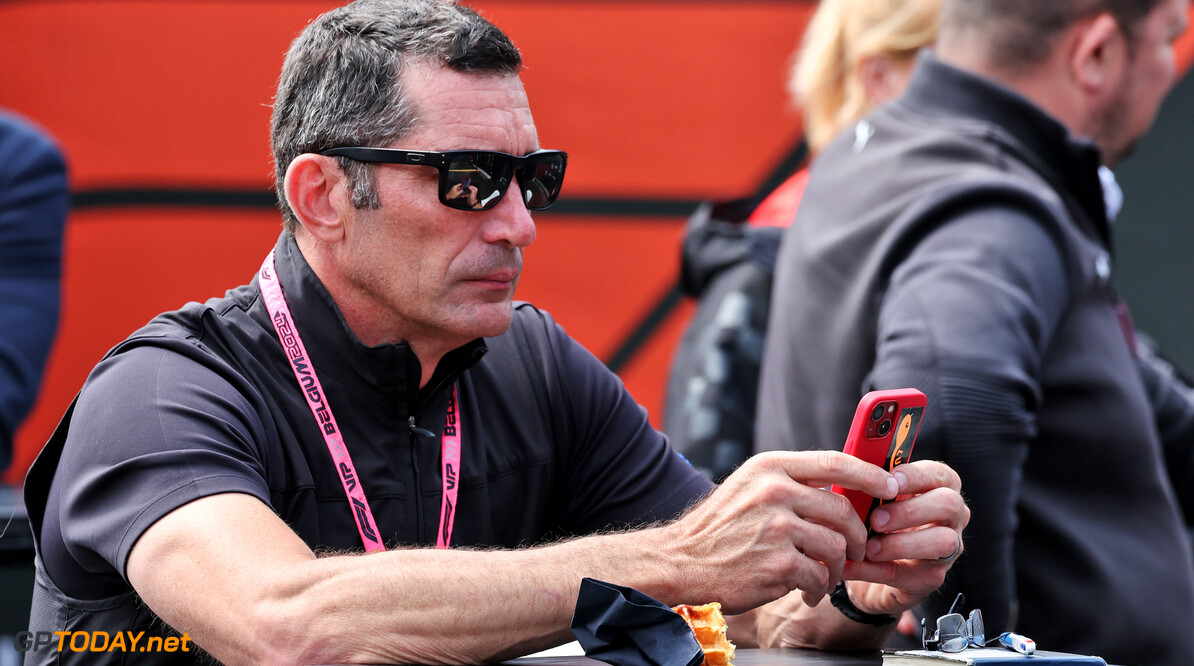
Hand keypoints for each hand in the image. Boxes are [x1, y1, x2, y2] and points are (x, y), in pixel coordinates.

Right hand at [447, 183, 480, 206]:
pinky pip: (465, 193)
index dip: (468, 186)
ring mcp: (470, 192)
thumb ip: (471, 189)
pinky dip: (463, 194)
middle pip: (468, 188)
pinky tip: (462, 195)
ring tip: (462, 192)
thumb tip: (469, 186)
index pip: (471, 186)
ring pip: (466, 190)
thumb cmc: (473, 198)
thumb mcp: (473, 192)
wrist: (472, 202)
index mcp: (474, 189)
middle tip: (463, 189)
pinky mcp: (468, 194)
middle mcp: (472, 190)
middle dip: (465, 189)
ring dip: (464, 191)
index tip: (465, 186)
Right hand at [662, 451, 898, 613]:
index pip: (834, 462)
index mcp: (770, 467)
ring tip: (823, 576)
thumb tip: (841, 488)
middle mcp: (774, 491)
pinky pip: (820, 576)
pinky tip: (806, 590)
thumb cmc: (718, 529)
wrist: (682, 562)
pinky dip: (818, 588)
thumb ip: (790, 483)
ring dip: (836, 567)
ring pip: (836, 546)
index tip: (890, 486)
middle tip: (856, 550)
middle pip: (842, 510)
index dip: (870, 474)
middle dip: (858, 536)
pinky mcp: (778, 563)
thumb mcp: (749, 488)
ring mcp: (776, 527)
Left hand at [842, 460, 968, 615]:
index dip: (917, 475)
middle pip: (949, 505)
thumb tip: (853, 466)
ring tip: (869, 548)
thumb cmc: (870, 518)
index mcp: (937, 488)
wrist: (864, 563)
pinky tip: (853, 565)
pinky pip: (911, 574)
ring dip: (901, 544)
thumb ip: (869, 483)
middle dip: (910, 511)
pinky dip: (876, 570)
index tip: (891, 480)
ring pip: (942, 542)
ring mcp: (947, 549)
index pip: (940, 474)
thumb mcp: (869, 496)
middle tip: (875, 520)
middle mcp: (951, 516)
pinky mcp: (932, 577)